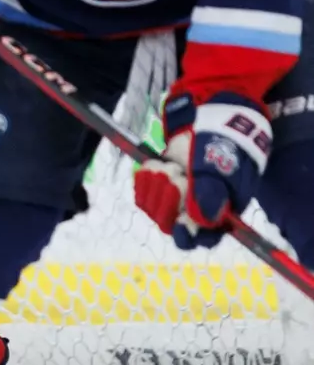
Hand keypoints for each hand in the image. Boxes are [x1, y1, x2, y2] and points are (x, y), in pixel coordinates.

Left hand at [134, 97, 271, 249]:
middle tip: (180, 177)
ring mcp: (172, 200)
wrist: (210, 125)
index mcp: (216, 216)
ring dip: (159, 184)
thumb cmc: (224, 150)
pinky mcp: (156, 186)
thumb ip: (210, 194)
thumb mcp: (222, 170)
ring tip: (173, 168)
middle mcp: (192, 213)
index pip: (197, 239)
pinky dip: (147, 175)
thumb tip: (200, 220)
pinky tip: (160, 164)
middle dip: (170, 199)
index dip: (185, 234)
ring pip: (152, 208)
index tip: (179, 223)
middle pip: (167, 222)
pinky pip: (141, 191)